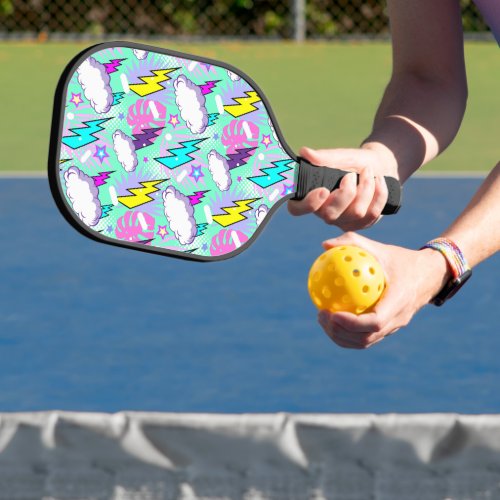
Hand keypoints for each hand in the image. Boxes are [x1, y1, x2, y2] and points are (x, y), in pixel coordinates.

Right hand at [288, 145, 397, 230]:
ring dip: (366, 187)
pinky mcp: (361, 224)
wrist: (379, 166)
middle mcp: (324, 213)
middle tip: (351, 174)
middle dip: (346, 193)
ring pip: (356, 213)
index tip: (323, 190)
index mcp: (311, 196)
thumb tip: (304, 152)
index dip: (308, 204)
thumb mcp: (340, 156)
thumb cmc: (354, 162)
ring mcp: (343, 221)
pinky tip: (379, 180)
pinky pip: (372, 214)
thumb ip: (324, 157)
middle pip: (330, 215)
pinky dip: (379, 193)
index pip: (297, 209)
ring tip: (368, 171)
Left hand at [316, 232, 450, 348]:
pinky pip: (366, 337)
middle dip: (340, 332)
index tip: (332, 313)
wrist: (429, 275)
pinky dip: (347, 334)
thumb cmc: (401, 259)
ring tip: (323, 319)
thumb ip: (353, 243)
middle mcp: (398, 319)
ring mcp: (394, 327)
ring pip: (365, 342)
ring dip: (341, 336)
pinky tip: (332, 319)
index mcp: (399, 301)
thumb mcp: (380, 248)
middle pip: (366, 338)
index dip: (352, 323)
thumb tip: (325, 245)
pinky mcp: (389, 329)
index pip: (375, 321)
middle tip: (321, 315)